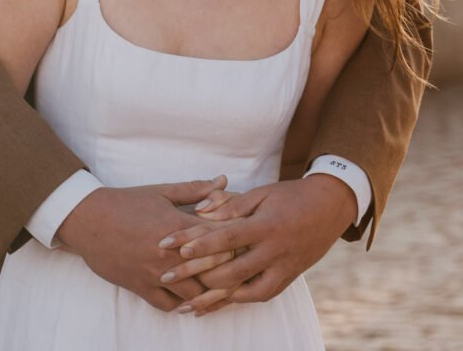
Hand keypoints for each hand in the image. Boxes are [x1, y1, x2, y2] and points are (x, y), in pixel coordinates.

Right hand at [57, 176, 226, 310]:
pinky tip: (188, 298)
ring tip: (216, 288)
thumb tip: (224, 179)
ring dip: (206, 291)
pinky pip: (169, 305)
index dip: (236, 245)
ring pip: (193, 294)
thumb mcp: (162, 192)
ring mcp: (155, 275)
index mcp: (178, 227)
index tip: (245, 245)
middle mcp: (170, 255)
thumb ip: (196, 189)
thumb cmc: (126, 202)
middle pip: (212, 273)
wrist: (89, 219)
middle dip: (228, 273)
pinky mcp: (141, 288)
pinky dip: (181, 304)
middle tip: (241, 272)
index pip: (220, 242)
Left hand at [156, 175, 356, 310]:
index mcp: (266, 225)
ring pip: (244, 291)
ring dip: (213, 298)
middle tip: (165, 276)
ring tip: (185, 302)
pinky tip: (216, 303)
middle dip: (195, 274)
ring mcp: (283, 269)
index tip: (172, 246)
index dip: (198, 242)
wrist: (329, 208)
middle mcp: (275, 251)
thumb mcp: (262, 193)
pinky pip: (260, 295)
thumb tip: (200, 210)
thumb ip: (231, 204)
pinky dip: (237, 300)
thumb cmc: (290, 195)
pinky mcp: (288, 279)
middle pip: (230, 269)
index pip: (226, 236)